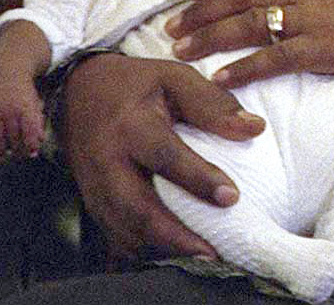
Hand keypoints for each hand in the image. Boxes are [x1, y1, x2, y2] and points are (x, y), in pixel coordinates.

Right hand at [0, 75, 44, 157]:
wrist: (8, 73)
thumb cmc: (25, 92)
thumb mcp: (36, 103)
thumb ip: (38, 121)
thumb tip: (40, 140)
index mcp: (26, 107)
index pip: (29, 129)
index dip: (31, 143)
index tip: (33, 153)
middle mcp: (10, 110)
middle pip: (13, 137)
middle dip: (17, 149)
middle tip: (19, 155)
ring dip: (0, 150)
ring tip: (4, 155)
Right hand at [61, 53, 264, 258]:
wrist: (79, 90)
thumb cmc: (137, 84)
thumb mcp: (175, 77)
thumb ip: (213, 103)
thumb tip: (254, 129)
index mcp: (131, 124)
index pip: (164, 156)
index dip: (197, 179)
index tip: (231, 197)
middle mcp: (107, 159)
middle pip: (135, 207)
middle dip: (173, 235)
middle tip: (212, 250)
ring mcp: (94, 184)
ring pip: (122, 228)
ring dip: (159, 248)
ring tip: (199, 256)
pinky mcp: (91, 199)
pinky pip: (114, 232)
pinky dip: (141, 248)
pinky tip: (171, 253)